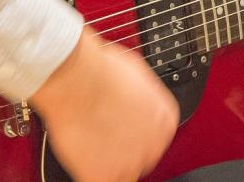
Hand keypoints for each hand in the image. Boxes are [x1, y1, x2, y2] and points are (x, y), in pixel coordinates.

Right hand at [29, 27, 178, 181]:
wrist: (78, 80)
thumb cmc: (103, 73)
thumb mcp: (139, 78)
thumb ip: (144, 101)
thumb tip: (136, 104)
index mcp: (165, 122)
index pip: (155, 140)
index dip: (135, 136)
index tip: (122, 132)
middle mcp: (154, 144)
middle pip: (140, 159)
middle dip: (122, 151)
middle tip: (103, 137)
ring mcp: (130, 163)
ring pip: (121, 175)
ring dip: (107, 164)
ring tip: (90, 144)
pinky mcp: (104, 176)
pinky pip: (99, 181)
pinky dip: (89, 173)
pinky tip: (83, 156)